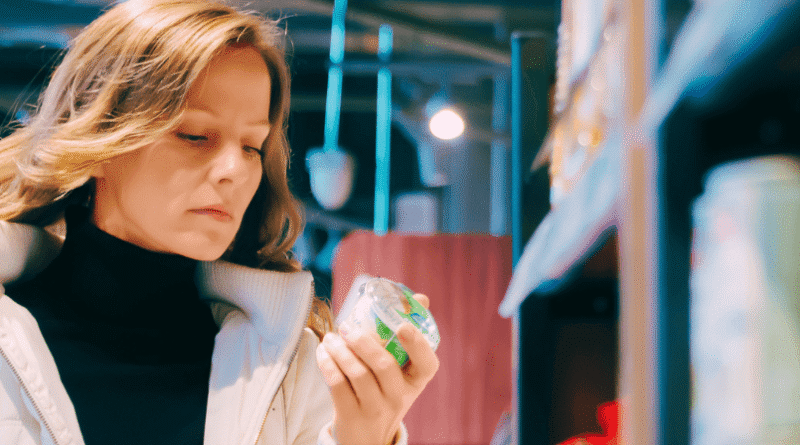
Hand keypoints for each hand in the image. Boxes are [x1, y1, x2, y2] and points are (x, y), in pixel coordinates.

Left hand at [316, 294, 438, 444]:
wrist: (367, 438)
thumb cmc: (384, 393)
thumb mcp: (401, 372)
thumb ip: (407, 336)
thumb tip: (421, 298)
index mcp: (415, 382)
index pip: (427, 364)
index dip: (417, 344)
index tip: (402, 325)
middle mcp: (399, 397)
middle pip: (385, 366)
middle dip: (364, 342)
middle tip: (346, 326)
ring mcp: (375, 409)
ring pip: (358, 374)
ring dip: (340, 350)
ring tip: (331, 338)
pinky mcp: (351, 416)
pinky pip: (338, 386)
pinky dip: (327, 364)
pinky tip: (323, 353)